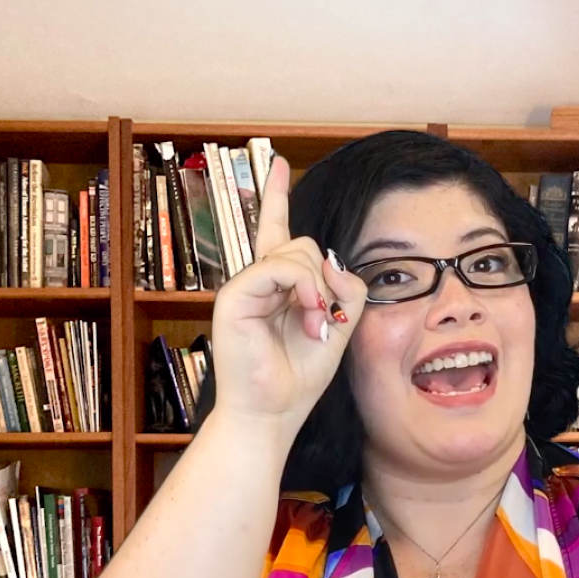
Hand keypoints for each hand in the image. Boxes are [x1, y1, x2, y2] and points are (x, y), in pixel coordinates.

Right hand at [208, 155, 367, 438]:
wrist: (271, 413)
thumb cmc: (298, 377)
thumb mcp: (339, 328)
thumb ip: (344, 291)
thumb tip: (335, 263)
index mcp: (276, 286)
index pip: (276, 230)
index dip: (276, 196)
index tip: (278, 164)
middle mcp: (256, 281)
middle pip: (300, 243)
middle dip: (324, 278)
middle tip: (324, 320)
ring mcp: (242, 287)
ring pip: (295, 252)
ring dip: (317, 289)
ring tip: (315, 325)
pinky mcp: (234, 297)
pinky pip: (278, 268)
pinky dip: (303, 289)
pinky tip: (308, 316)